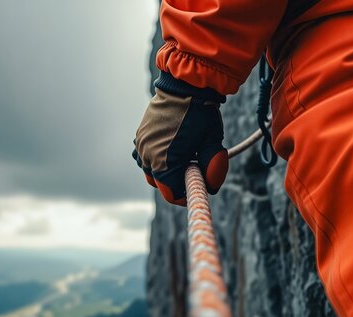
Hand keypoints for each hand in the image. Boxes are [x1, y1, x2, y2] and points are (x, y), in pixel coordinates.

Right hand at [133, 73, 228, 205]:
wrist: (185, 86)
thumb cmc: (201, 115)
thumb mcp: (213, 143)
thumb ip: (213, 168)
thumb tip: (212, 186)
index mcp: (164, 164)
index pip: (172, 194)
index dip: (188, 193)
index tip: (200, 184)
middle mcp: (148, 157)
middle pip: (160, 183)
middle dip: (176, 180)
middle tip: (194, 167)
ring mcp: (141, 146)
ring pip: (151, 170)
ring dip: (165, 169)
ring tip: (183, 155)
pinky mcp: (140, 135)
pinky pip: (144, 155)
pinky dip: (155, 156)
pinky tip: (169, 147)